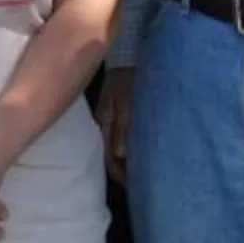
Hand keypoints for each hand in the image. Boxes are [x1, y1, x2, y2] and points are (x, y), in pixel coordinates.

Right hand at [96, 69, 133, 183]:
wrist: (125, 56)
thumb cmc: (126, 78)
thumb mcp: (126, 101)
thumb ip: (122, 126)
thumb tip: (118, 155)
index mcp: (105, 124)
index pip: (109, 158)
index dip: (119, 174)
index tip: (132, 186)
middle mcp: (105, 125)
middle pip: (110, 156)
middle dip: (122, 171)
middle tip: (138, 184)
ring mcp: (109, 119)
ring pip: (113, 147)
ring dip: (124, 160)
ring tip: (138, 171)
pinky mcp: (114, 113)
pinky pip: (118, 136)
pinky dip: (126, 147)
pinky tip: (135, 150)